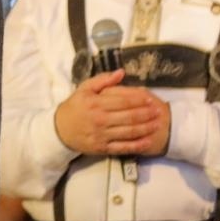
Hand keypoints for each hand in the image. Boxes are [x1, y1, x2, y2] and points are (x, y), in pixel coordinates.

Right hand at [52, 70, 166, 155]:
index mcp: (96, 103)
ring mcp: (102, 135)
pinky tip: (148, 141)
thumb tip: (121, 72)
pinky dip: (137, 145)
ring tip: (158, 124)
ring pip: (129, 132)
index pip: (123, 101)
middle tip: (159, 111)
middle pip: (129, 116)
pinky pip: (123, 147)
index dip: (138, 99)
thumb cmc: (74, 107)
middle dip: (146, 113)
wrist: (60, 130)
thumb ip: (102, 80)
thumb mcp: (84, 89)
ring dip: (146, 128)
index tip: (150, 97)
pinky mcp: (103, 148)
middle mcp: (100, 119)